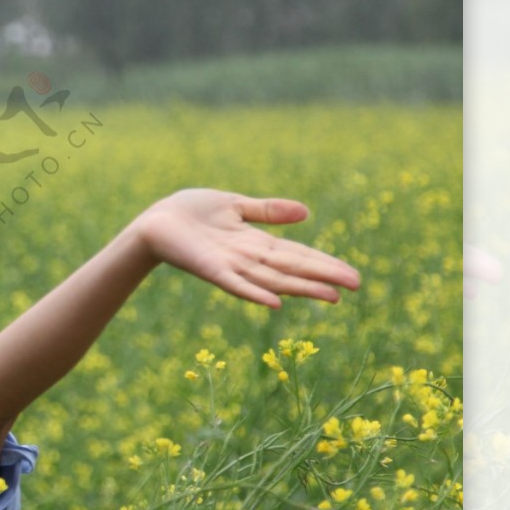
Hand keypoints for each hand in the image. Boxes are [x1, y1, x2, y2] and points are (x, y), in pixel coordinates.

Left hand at [131, 189, 360, 308]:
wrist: (153, 222)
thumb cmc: (189, 213)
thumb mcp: (234, 205)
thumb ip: (267, 211)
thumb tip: (306, 212)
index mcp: (255, 243)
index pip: (297, 254)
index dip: (324, 264)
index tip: (352, 275)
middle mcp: (247, 258)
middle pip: (292, 268)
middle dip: (323, 276)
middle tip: (356, 285)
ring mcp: (230, 265)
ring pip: (272, 279)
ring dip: (301, 288)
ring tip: (331, 295)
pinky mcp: (209, 269)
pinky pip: (234, 284)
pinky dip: (254, 294)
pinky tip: (275, 304)